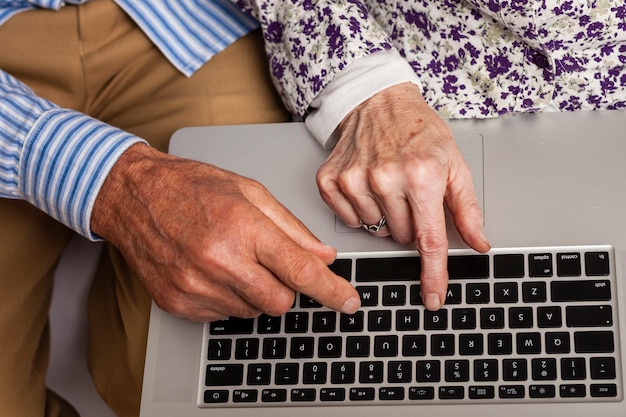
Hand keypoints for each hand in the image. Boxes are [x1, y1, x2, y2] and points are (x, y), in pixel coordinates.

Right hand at [91, 143, 360, 321]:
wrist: (133, 197)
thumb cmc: (191, 187)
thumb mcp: (249, 192)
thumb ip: (291, 228)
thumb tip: (324, 255)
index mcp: (243, 228)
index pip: (301, 271)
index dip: (331, 290)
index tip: (349, 302)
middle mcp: (219, 261)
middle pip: (280, 302)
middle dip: (286, 288)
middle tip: (269, 263)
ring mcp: (196, 287)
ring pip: (252, 311)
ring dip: (254, 291)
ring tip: (232, 259)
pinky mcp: (178, 303)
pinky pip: (223, 315)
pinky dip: (228, 298)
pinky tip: (212, 270)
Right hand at [316, 82, 489, 309]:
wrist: (379, 101)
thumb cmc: (419, 130)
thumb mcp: (454, 165)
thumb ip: (467, 209)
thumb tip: (478, 243)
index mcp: (422, 175)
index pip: (428, 239)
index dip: (433, 274)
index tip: (432, 298)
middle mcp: (385, 178)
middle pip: (401, 237)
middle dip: (410, 222)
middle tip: (410, 193)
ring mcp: (354, 179)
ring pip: (375, 229)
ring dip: (385, 216)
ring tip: (388, 184)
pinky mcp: (331, 180)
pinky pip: (349, 218)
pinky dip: (361, 210)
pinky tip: (367, 186)